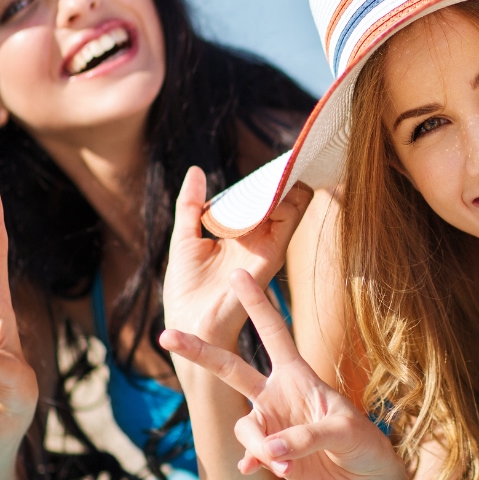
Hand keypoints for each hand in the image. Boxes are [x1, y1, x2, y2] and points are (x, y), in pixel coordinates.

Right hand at [160, 269, 400, 479]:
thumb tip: (268, 449)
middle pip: (230, 368)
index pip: (273, 332)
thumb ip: (305, 436)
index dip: (257, 303)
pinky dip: (256, 463)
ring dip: (260, 446)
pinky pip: (249, 454)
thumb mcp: (342, 430)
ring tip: (288, 465)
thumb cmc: (361, 442)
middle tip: (166, 335)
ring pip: (244, 426)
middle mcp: (277, 394)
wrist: (363, 477)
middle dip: (200, 352)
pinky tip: (264, 471)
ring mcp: (271, 423)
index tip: (237, 274)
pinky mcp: (269, 454)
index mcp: (298, 374)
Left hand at [163, 166, 312, 346]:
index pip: (262, 199)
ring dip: (285, 182)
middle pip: (282, 198)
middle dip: (282, 174)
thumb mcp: (185, 237)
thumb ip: (191, 205)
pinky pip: (289, 218)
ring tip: (280, 165)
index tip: (270, 159)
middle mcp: (259, 239)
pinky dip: (284, 197)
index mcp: (241, 235)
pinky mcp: (271, 254)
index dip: (266, 178)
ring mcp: (268, 246)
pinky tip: (269, 186)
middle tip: (283, 154)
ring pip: (293, 203)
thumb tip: (197, 171)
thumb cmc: (186, 290)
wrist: (189, 324)